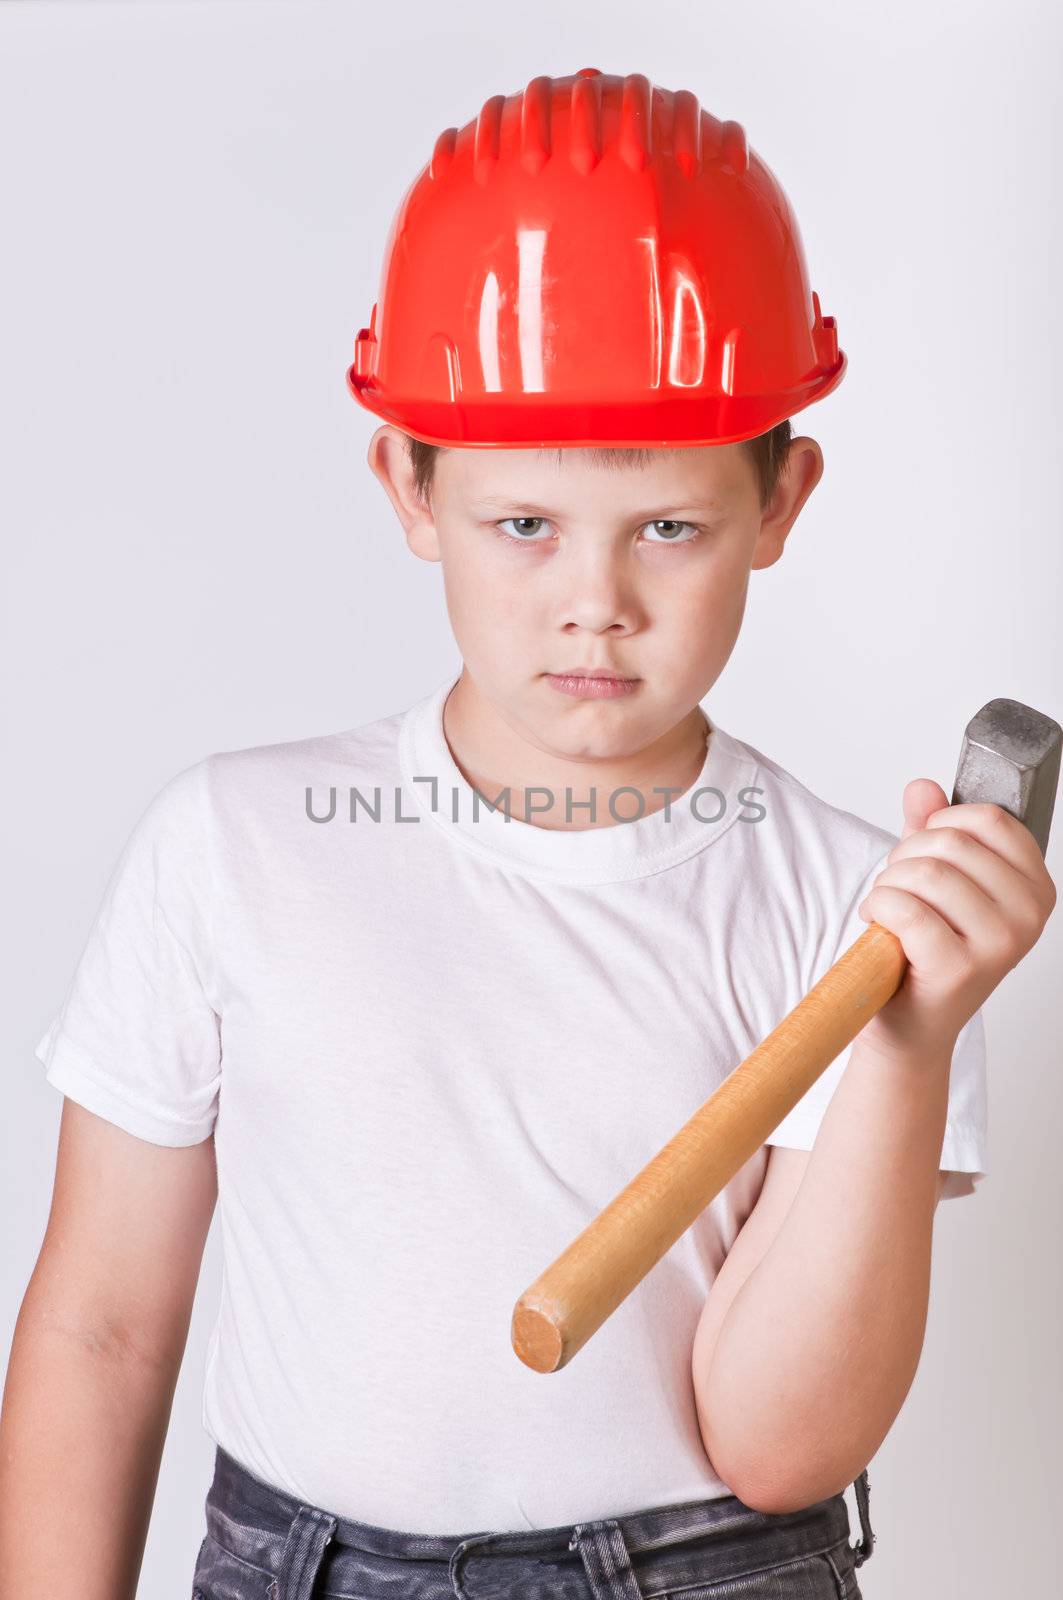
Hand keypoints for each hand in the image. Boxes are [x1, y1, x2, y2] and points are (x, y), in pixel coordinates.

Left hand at [854, 778, 1056, 1061]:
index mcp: (1035, 887)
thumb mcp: (934, 879)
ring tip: (888, 909)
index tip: (926, 849)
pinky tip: (879, 925)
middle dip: (905, 857)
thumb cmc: (926, 948)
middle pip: (951, 843)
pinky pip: (906, 908)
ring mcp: (1000, 944)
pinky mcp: (961, 968)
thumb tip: (923, 787)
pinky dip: (878, 909)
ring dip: (888, 886)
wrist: (910, 1022)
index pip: (990, 819)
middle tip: (898, 887)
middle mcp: (1028, 916)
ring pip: (926, 873)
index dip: (942, 824)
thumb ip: (932, 829)